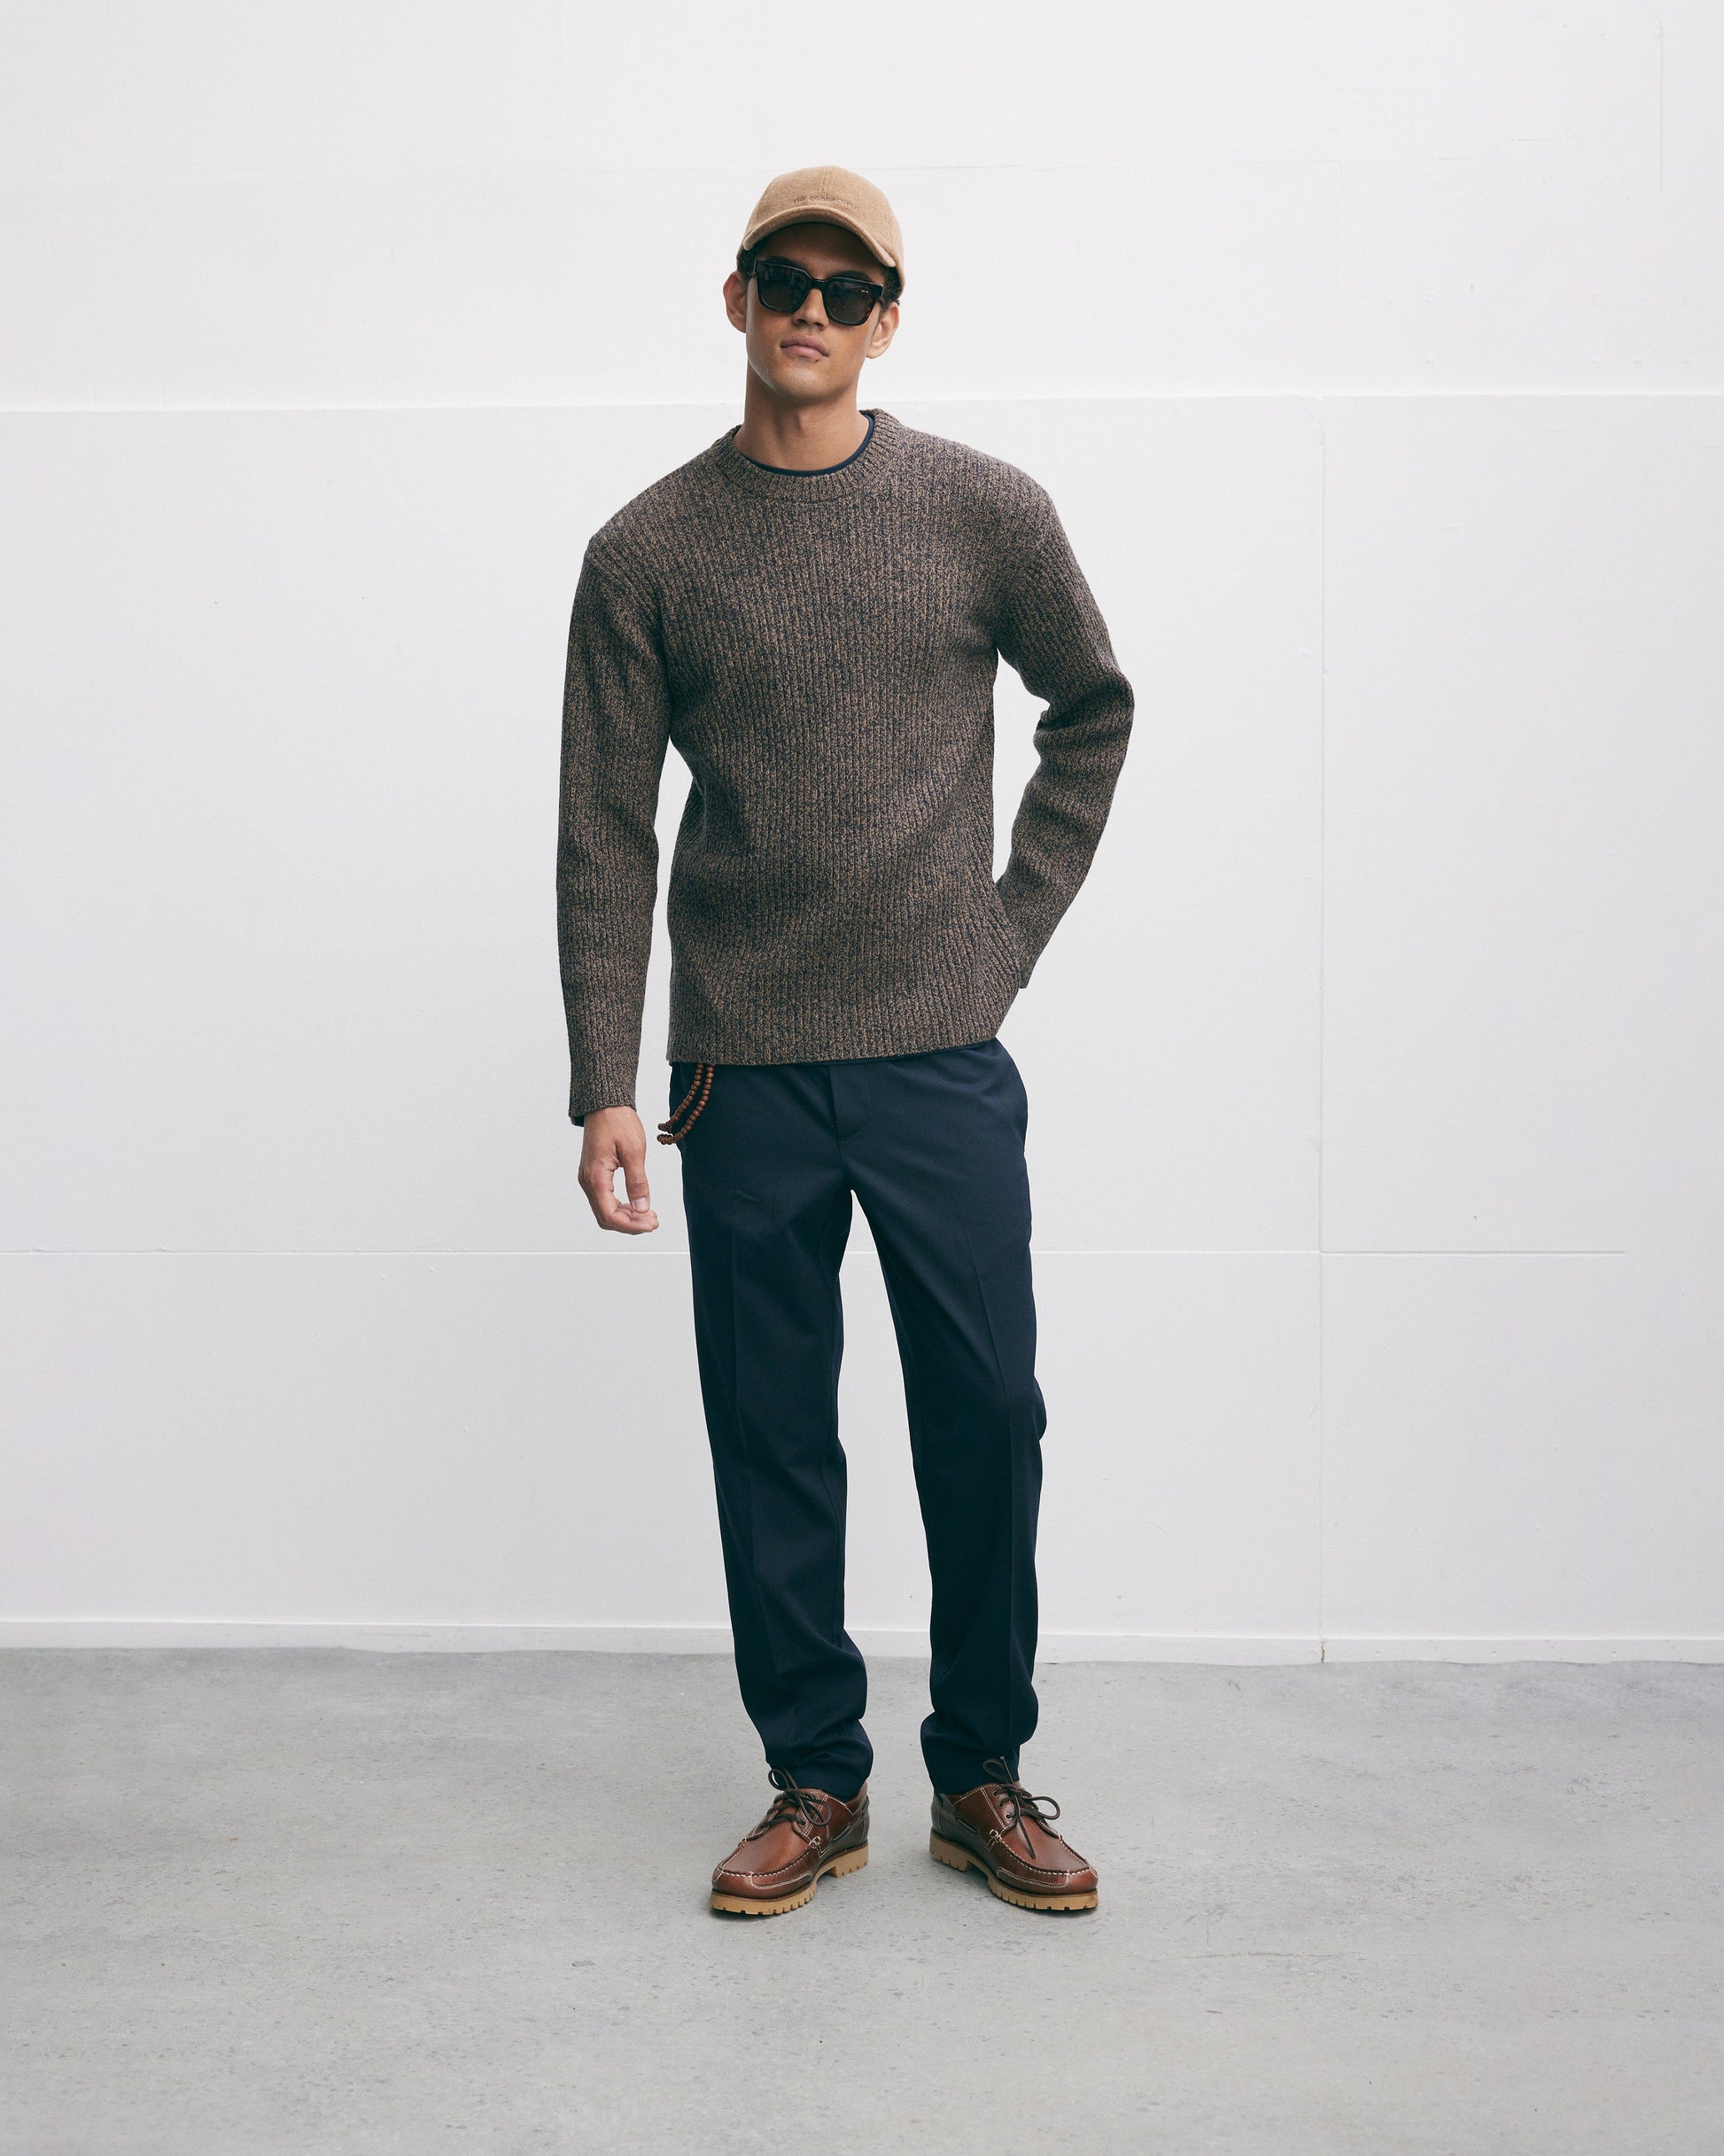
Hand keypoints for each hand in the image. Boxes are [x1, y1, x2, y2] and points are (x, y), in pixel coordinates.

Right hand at [579, 1106, 659, 1233]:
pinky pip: (604, 1199)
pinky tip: (637, 1205)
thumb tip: (642, 1209)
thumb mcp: (634, 1151)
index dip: (631, 1225)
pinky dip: (621, 1207)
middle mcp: (588, 1181)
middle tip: (653, 1222)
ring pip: (604, 1210)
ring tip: (649, 1216)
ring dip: (626, 1217)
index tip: (651, 1224)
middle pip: (605, 1217)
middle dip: (630, 1224)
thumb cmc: (618, 1121)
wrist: (605, 1104)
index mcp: (596, 1177)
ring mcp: (589, 1178)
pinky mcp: (594, 1175)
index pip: (609, 1214)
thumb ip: (637, 1182)